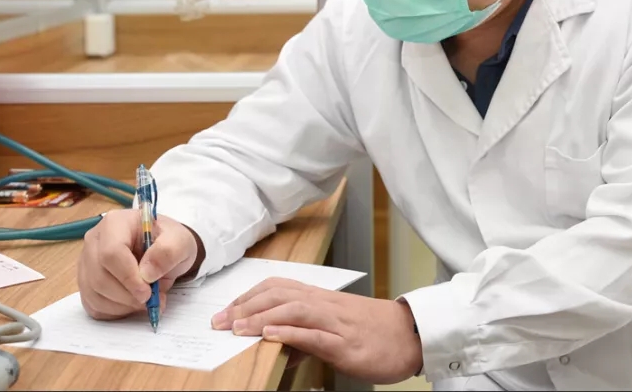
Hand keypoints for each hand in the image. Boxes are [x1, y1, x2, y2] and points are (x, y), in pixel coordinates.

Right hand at [77, 209, 199, 320]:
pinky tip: (132, 304)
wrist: (164, 251)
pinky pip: (93, 305)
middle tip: (151, 300)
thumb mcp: (180, 241)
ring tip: (146, 301)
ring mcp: (87, 262)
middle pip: (100, 276)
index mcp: (116, 223)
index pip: (111, 253)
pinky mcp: (86, 282)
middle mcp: (95, 240)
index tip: (147, 292)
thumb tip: (147, 273)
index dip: (128, 277)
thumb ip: (168, 252)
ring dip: (123, 305)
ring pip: (94, 293)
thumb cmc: (169, 242)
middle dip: (127, 295)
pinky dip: (114, 311)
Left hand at [210, 278, 422, 383]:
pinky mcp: (346, 344)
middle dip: (245, 306)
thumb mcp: (336, 330)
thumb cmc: (376, 332)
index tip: (225, 310)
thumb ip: (307, 333)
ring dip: (260, 317)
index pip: (278, 287)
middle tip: (218, 321)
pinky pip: (314, 334)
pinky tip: (271, 335)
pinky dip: (290, 332)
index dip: (249, 296)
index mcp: (322, 299)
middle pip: (279, 293)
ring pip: (293, 309)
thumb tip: (278, 344)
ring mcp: (336, 323)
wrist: (413, 335)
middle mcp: (325, 305)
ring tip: (236, 327)